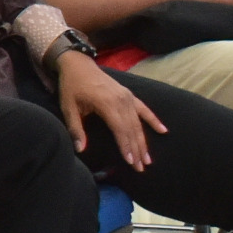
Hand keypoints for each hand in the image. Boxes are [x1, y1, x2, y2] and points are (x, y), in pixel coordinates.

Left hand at [53, 51, 163, 171]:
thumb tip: (80, 149)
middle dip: (137, 150)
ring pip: (138, 123)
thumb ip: (76, 128)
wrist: (78, 64)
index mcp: (106, 103)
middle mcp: (121, 100)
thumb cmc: (71, 86)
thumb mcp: (68, 107)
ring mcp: (127, 97)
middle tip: (141, 168)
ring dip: (144, 141)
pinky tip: (163, 130)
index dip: (126, 147)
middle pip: (132, 129)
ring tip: (148, 159)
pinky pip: (144, 109)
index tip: (131, 162)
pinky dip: (153, 120)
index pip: (120, 130)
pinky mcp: (129, 95)